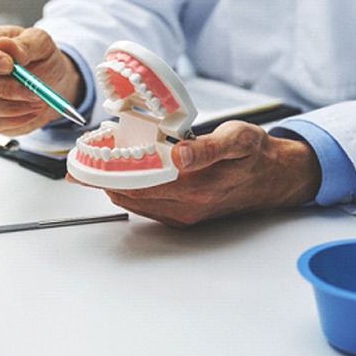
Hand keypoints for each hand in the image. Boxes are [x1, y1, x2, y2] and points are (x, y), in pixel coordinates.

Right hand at [0, 24, 83, 135]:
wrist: (52, 83)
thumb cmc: (41, 58)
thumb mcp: (41, 43)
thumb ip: (25, 43)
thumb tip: (4, 44)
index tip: (9, 65)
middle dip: (5, 87)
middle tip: (33, 89)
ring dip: (12, 106)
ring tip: (37, 99)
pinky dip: (15, 119)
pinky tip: (32, 110)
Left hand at [92, 121, 320, 227]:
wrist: (275, 178)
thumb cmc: (255, 155)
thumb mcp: (238, 139)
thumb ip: (207, 148)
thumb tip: (179, 155)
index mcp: (195, 186)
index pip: (136, 182)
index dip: (106, 173)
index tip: (84, 162)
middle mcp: (186, 205)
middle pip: (129, 195)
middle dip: (101, 179)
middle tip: (80, 164)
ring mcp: (184, 214)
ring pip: (135, 202)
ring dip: (112, 186)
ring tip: (94, 168)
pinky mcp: (184, 215)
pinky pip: (147, 206)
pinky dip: (129, 192)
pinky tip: (122, 177)